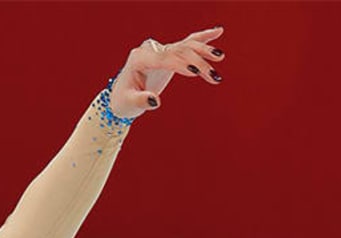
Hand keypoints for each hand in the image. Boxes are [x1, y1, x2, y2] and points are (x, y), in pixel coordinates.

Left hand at [109, 26, 225, 117]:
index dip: (181, 64)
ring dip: (204, 52)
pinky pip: (187, 43)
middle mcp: (152, 50)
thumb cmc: (123, 101)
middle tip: (213, 75)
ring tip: (220, 57)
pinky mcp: (168, 53)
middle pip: (179, 51)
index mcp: (140, 58)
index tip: (196, 73)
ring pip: (186, 46)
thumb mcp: (128, 104)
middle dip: (198, 62)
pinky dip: (202, 38)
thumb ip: (140, 101)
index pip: (165, 58)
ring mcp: (160, 50)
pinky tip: (219, 30)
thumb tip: (155, 101)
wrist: (121, 96)